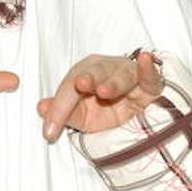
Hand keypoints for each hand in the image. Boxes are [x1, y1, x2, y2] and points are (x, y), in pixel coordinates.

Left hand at [37, 51, 163, 140]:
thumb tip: (41, 108)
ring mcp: (129, 75)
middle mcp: (107, 69)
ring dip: (113, 81)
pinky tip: (144, 59)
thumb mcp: (82, 117)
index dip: (60, 107)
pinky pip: (150, 76)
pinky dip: (147, 68)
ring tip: (104, 91)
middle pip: (95, 73)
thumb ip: (62, 113)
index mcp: (86, 73)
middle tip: (80, 85)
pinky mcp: (151, 86)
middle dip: (88, 78)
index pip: (70, 87)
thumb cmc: (105, 110)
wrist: (136, 120)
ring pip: (122, 75)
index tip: (50, 131)